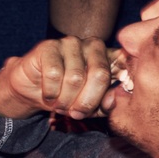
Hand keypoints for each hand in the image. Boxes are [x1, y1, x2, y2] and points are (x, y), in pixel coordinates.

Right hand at [0, 33, 117, 120]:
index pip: (126, 66)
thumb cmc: (67, 97)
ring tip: (61, 106)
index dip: (125, 82)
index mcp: (110, 58)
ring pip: (75, 78)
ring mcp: (71, 43)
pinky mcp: (49, 46)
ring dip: (66, 100)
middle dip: (88, 102)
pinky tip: (49, 96)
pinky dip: (51, 92)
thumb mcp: (92, 107)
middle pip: (100, 75)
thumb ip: (107, 105)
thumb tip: (112, 101)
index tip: (123, 99)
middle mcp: (94, 46)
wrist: (32, 90)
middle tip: (77, 114)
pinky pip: (54, 74)